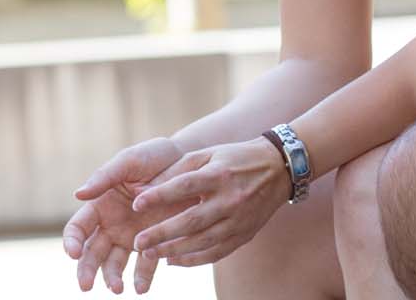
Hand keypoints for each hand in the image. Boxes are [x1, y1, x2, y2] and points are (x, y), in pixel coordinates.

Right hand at [63, 136, 184, 292]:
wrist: (191, 164)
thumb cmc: (155, 156)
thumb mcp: (130, 160)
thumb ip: (105, 176)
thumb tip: (78, 194)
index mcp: (100, 205)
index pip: (78, 228)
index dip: (72, 242)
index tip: (73, 254)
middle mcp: (112, 225)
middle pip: (91, 253)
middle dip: (87, 270)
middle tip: (86, 286)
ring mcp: (132, 236)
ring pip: (115, 264)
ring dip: (113, 278)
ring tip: (119, 288)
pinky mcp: (154, 243)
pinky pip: (146, 264)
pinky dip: (142, 278)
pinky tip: (142, 288)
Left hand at [129, 137, 291, 266]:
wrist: (279, 169)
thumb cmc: (236, 159)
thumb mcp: (208, 154)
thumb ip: (177, 170)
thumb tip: (144, 189)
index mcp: (219, 174)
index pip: (185, 186)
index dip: (159, 195)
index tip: (136, 203)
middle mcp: (230, 198)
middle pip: (191, 221)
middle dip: (162, 233)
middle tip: (138, 243)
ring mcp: (239, 219)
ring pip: (202, 242)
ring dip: (173, 250)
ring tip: (150, 254)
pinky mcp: (245, 234)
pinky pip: (216, 253)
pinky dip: (193, 260)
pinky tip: (174, 260)